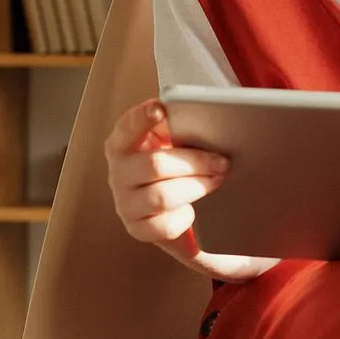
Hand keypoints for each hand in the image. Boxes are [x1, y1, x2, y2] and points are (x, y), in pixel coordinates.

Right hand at [103, 99, 275, 281]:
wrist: (175, 211)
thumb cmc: (175, 169)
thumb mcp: (171, 145)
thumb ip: (177, 130)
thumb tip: (207, 120)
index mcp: (122, 145)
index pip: (126, 127)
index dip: (142, 118)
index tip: (161, 108)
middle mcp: (118, 174)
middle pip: (155, 165)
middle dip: (195, 162)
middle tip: (221, 161)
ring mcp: (125, 204)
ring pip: (162, 196)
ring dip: (196, 187)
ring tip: (216, 180)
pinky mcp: (137, 230)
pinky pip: (165, 226)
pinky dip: (185, 218)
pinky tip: (192, 211)